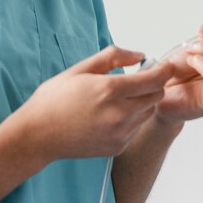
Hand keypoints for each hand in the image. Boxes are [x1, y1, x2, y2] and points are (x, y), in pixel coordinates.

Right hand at [19, 46, 175, 160]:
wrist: (37, 135)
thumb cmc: (54, 99)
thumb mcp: (80, 69)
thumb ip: (113, 57)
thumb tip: (138, 55)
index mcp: (110, 90)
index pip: (154, 80)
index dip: (164, 70)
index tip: (164, 65)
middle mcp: (119, 114)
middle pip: (157, 96)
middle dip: (153, 85)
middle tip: (139, 78)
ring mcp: (119, 133)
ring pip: (147, 113)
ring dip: (142, 102)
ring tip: (120, 97)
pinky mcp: (117, 147)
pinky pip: (135, 129)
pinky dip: (131, 119)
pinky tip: (110, 115)